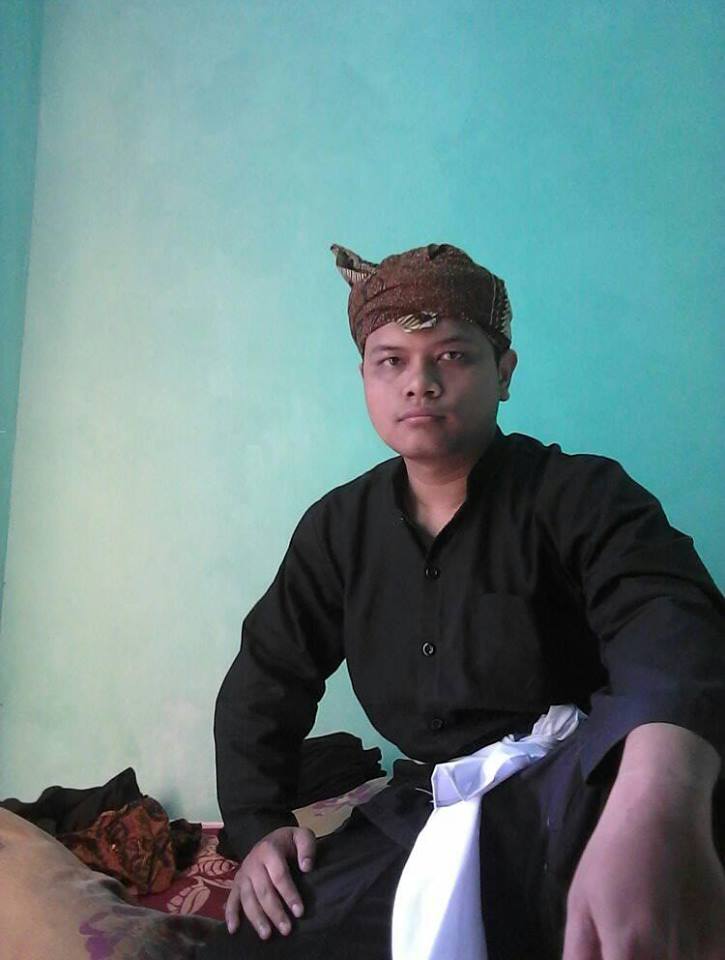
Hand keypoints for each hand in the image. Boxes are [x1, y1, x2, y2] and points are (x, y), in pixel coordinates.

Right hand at [224, 825, 315, 939]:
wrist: (269, 839)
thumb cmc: (288, 841)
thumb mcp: (302, 836)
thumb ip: (307, 847)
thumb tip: (306, 867)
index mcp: (269, 849)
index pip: (279, 875)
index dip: (289, 894)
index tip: (299, 912)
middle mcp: (253, 862)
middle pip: (263, 890)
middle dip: (275, 912)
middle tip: (286, 929)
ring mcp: (243, 873)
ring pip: (248, 898)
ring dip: (256, 918)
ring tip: (267, 935)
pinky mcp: (236, 882)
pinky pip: (231, 899)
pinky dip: (230, 914)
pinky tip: (234, 929)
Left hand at [562, 779, 724, 959]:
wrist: (663, 813)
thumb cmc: (612, 856)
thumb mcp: (580, 905)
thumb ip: (580, 957)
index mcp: (630, 951)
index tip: (613, 955)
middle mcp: (673, 959)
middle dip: (634, 959)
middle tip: (628, 939)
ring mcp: (707, 951)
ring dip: (667, 956)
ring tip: (652, 922)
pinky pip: (706, 958)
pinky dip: (692, 952)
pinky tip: (678, 926)